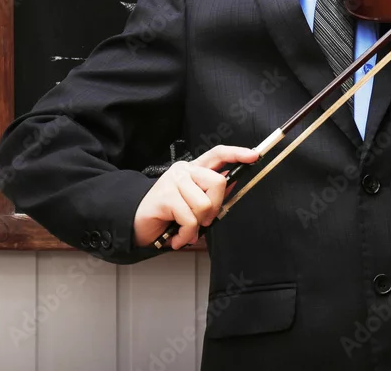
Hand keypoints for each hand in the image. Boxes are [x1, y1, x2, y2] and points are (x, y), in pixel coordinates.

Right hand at [133, 144, 258, 249]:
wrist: (137, 224)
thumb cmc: (168, 214)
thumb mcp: (193, 202)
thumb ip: (212, 193)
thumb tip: (235, 183)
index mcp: (194, 169)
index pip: (218, 153)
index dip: (236, 153)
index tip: (254, 156)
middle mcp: (184, 170)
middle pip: (218, 183)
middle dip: (215, 207)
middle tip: (203, 220)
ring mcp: (173, 181)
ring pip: (204, 205)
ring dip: (197, 225)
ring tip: (185, 230)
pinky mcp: (165, 197)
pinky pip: (189, 219)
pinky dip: (186, 234)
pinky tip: (177, 236)